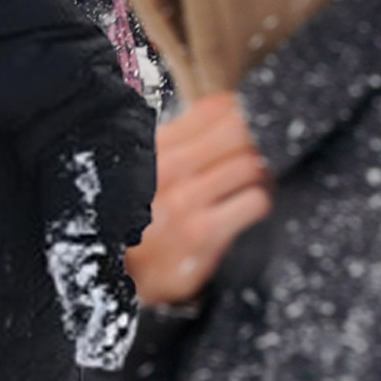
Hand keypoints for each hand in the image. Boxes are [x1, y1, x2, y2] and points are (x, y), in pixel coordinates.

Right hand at [124, 92, 271, 306]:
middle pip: (238, 128)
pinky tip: (245, 207)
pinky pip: (254, 203)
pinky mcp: (202, 234)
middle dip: (256, 138)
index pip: (214, 107)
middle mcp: (167, 168)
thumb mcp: (146, 168)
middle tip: (260, 151)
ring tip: (253, 181)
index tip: (251, 121)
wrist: (119, 275)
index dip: (242, 111)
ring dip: (261, 172)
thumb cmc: (138, 215)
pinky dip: (258, 202)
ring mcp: (185, 201)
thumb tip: (226, 106)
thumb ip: (181, 136)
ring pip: (250, 163)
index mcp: (154, 145)